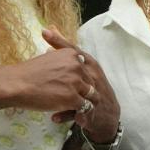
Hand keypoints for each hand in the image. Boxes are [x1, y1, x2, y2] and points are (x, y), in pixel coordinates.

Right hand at [0, 41, 96, 117]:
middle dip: (84, 92)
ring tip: (78, 110)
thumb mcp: (49, 59)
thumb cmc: (28, 73)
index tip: (73, 88)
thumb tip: (69, 63)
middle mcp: (77, 65)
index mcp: (72, 54)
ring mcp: (76, 82)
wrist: (16, 84)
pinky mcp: (72, 98)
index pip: (85, 69)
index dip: (80, 80)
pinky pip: (84, 107)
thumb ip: (62, 61)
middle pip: (90, 82)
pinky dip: (81, 113)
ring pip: (91, 95)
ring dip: (85, 103)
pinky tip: (73, 116)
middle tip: (76, 102)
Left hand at [42, 28, 120, 142]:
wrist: (108, 113)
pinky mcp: (92, 112)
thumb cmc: (94, 87)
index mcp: (91, 65)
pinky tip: (54, 117)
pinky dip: (65, 115)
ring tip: (44, 97)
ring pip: (74, 93)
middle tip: (40, 59)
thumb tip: (53, 31)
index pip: (75, 50)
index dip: (60, 41)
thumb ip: (68, 54)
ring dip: (59, 95)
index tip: (45, 31)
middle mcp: (93, 77)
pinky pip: (77, 113)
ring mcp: (94, 94)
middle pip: (74, 67)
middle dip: (57, 64)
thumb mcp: (85, 69)